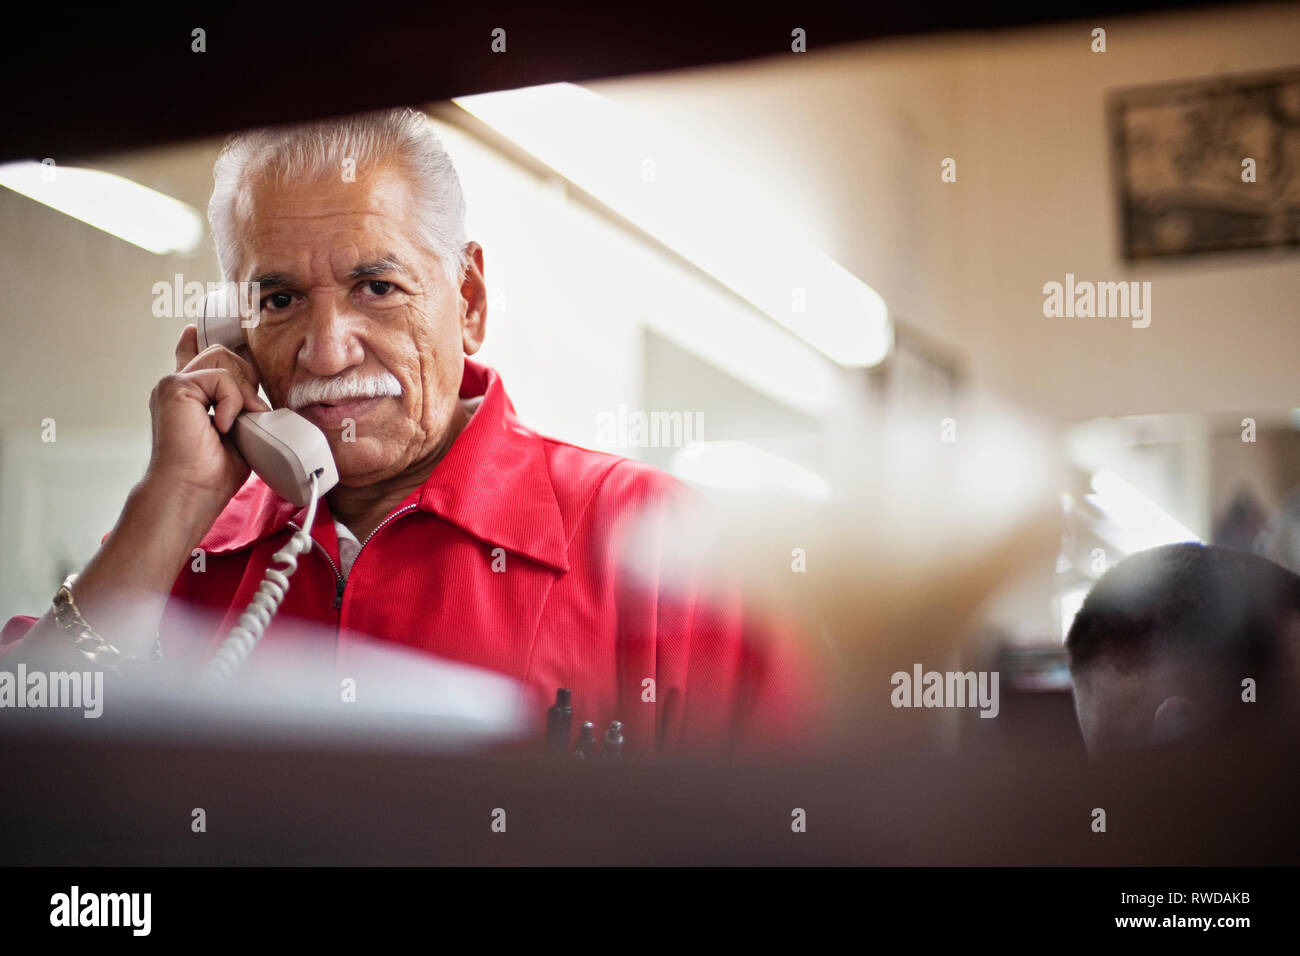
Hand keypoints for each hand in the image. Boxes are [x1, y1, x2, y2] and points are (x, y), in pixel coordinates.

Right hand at [140, 324, 270, 512]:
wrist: (191, 491)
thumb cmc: (213, 472)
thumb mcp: (238, 431)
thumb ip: (240, 405)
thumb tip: (258, 396)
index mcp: (189, 396)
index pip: (192, 357)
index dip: (194, 341)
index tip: (191, 330)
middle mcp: (177, 386)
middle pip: (222, 354)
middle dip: (246, 381)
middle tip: (248, 417)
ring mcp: (174, 385)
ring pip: (224, 360)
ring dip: (242, 393)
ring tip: (236, 424)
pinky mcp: (175, 387)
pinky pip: (222, 378)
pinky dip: (232, 402)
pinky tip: (222, 426)